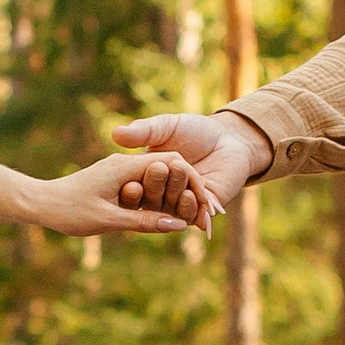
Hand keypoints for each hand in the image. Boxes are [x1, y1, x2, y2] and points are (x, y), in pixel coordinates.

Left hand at [25, 146, 213, 237]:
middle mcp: (126, 164)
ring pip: (158, 180)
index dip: (194, 184)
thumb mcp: (108, 220)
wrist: (39, 203)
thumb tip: (178, 225)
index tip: (209, 204)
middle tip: (210, 213)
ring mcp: (120, 172)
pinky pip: (146, 188)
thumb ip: (144, 222)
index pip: (173, 165)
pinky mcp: (115, 182)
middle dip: (191, 190)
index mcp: (127, 167)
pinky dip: (160, 201)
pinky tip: (169, 217)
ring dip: (177, 196)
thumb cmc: (68, 211)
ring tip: (195, 217)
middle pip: (169, 170)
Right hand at [113, 109, 269, 214]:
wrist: (228, 139)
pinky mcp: (201, 211)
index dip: (132, 187)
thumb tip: (116, 134)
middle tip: (160, 169)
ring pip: (171, 209)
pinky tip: (192, 196)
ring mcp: (180, 204)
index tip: (130, 181)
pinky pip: (192, 217)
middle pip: (153, 199)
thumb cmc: (194, 130)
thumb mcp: (166, 127)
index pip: (135, 187)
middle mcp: (161, 194)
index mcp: (147, 176)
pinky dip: (191, 210)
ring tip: (181, 180)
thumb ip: (143, 131)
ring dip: (174, 196)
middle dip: (156, 186)